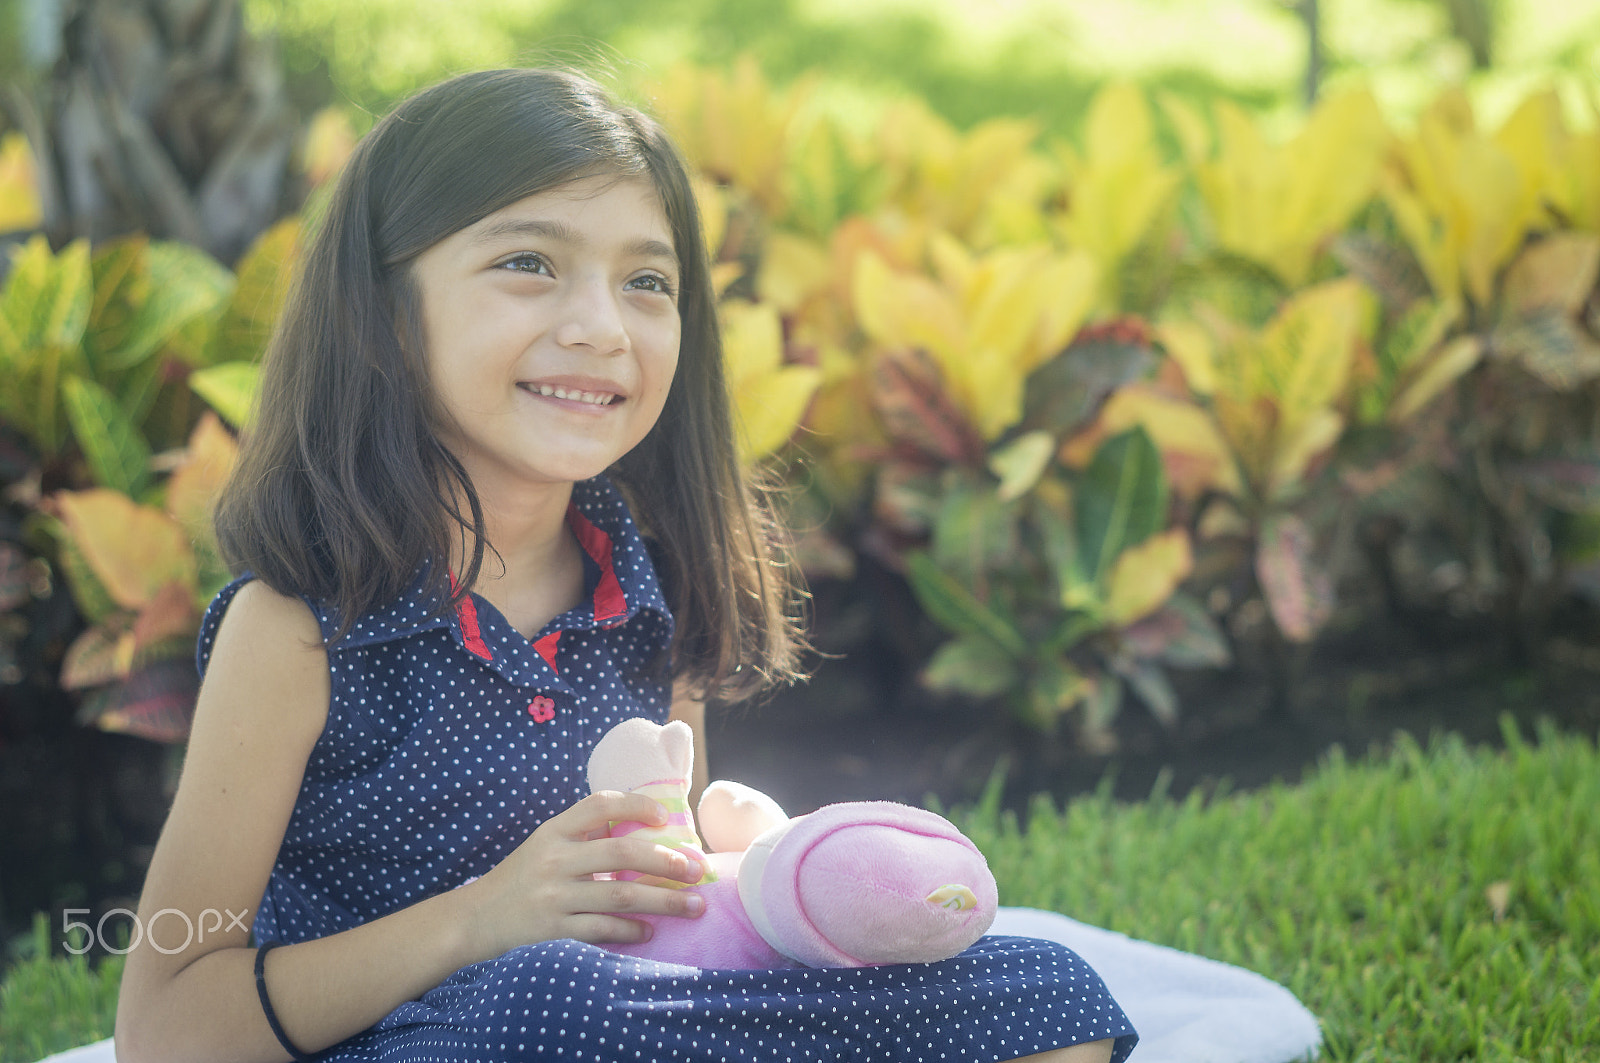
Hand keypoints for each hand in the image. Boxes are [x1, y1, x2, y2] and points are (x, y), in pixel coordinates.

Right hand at [464, 791, 705, 956]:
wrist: (475, 920)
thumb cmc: (522, 878)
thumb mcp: (544, 845)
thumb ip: (583, 836)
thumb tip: (644, 829)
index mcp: (553, 832)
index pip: (599, 805)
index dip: (636, 805)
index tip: (665, 816)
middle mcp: (554, 861)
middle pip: (621, 854)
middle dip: (667, 861)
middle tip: (696, 869)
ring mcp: (554, 898)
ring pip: (621, 897)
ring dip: (664, 902)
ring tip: (693, 906)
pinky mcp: (553, 932)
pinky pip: (603, 930)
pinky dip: (632, 931)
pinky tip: (650, 932)